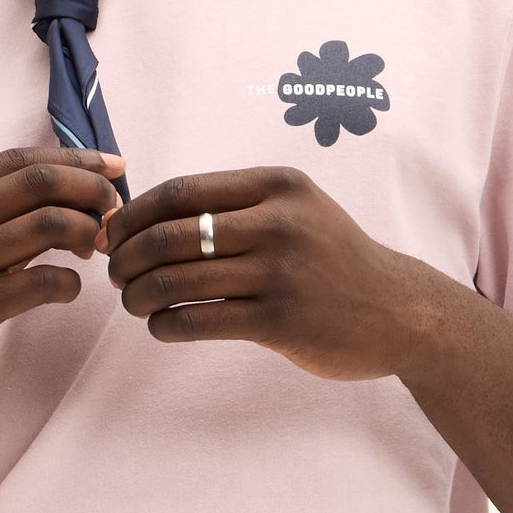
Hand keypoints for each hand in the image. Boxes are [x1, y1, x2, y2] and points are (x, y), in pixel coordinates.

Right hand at [0, 146, 125, 419]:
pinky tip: (68, 289)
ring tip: (93, 249)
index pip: (16, 160)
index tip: (114, 167)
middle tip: (113, 212)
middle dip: (90, 190)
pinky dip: (69, 282)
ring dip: (87, 233)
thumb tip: (73, 181)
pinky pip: (40, 282)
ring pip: (46, 225)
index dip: (74, 159)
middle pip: (36, 183)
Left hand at [97, 166, 437, 380]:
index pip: (180, 191)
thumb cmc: (331, 258)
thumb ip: (234, 206)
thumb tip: (144, 216)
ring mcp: (280, 273)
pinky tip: (162, 326)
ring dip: (138, 296)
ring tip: (134, 303)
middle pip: (168, 236)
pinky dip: (165, 325)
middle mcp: (278, 223)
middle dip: (126, 258)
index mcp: (277, 186)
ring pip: (174, 281)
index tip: (114, 234)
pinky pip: (196, 321)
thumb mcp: (296, 210)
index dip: (133, 214)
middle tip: (116, 275)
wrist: (399, 310)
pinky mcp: (280, 322)